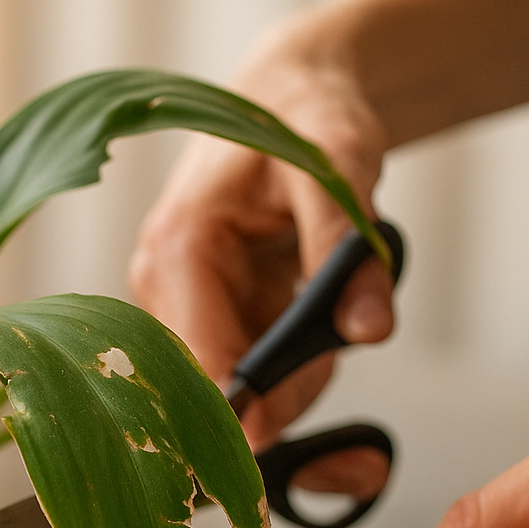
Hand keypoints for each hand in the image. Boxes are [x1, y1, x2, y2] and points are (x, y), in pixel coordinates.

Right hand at [129, 29, 395, 450]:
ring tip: (346, 309)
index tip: (333, 432)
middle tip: (355, 332)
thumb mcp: (338, 171)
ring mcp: (177, 311)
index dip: (264, 411)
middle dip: (295, 390)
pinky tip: (324, 331)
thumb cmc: (303, 119)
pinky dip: (295, 372)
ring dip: (301, 381)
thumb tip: (368, 332)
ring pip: (238, 397)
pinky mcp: (201, 321)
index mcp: (177, 253)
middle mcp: (160, 291)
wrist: (284, 94)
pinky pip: (249, 378)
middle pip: (220, 395)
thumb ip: (349, 253)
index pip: (204, 370)